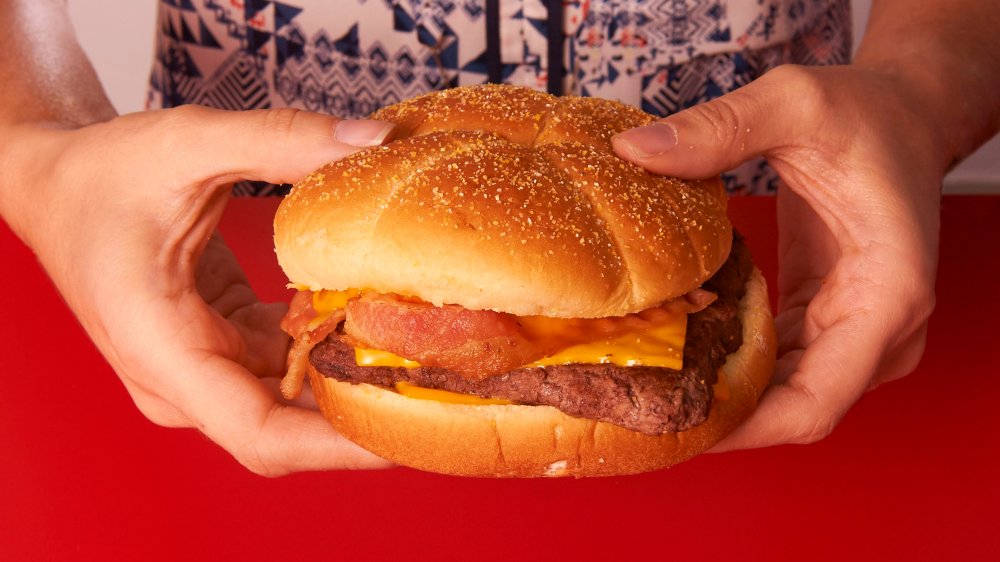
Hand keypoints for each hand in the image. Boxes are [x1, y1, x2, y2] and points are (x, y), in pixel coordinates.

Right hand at [4, 106, 395, 473]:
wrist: (55, 184)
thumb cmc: (100, 173)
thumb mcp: (189, 144)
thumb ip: (283, 140)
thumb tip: (376, 142)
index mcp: (160, 348)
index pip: (260, 433)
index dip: (339, 446)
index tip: (406, 433)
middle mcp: (179, 379)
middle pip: (286, 430)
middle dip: (362, 419)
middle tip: (443, 387)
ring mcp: (198, 370)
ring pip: (290, 404)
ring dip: (353, 382)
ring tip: (426, 356)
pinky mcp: (217, 349)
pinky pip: (283, 368)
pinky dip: (329, 350)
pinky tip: (376, 321)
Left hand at [612, 64, 940, 448]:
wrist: (902, 114)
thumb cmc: (866, 112)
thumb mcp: (794, 103)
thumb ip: (720, 128)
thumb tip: (635, 153)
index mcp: (887, 296)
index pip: (814, 404)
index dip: (740, 429)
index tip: (669, 426)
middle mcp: (881, 331)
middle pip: (793, 412)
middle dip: (715, 418)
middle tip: (632, 407)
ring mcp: (857, 332)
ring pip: (783, 397)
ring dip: (718, 397)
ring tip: (639, 388)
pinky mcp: (827, 321)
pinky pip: (778, 367)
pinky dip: (730, 367)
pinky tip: (674, 355)